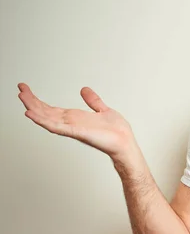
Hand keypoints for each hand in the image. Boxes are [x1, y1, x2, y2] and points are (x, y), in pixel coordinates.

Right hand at [17, 83, 136, 159]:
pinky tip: (33, 115)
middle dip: (32, 101)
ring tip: (22, 99)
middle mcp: (71, 123)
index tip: (26, 89)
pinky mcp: (78, 133)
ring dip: (34, 109)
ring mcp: (73, 128)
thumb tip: (84, 90)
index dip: (38, 100)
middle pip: (46, 112)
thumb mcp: (103, 110)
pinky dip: (44, 121)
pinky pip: (58, 127)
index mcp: (76, 118)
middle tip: (19, 90)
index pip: (52, 109)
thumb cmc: (117, 132)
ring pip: (48, 118)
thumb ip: (93, 101)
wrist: (125, 143)